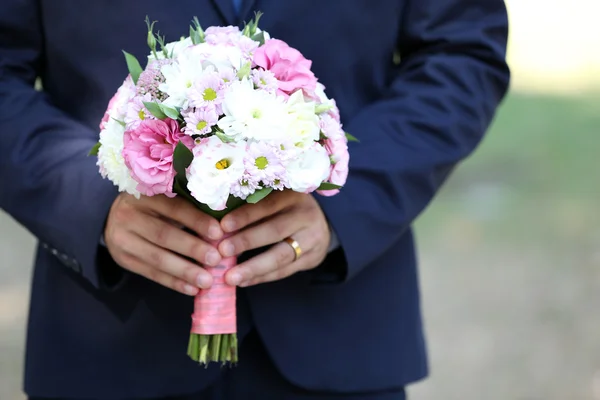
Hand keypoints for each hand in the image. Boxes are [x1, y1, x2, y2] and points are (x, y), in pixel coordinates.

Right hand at [104, 193, 224, 295]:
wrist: (115, 216)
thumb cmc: (154, 205)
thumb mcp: (166, 197)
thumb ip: (189, 207)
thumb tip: (224, 226)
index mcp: (144, 193)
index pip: (174, 208)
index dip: (197, 221)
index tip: (219, 233)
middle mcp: (129, 215)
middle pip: (164, 235)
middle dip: (192, 249)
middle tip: (216, 260)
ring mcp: (122, 239)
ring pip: (157, 258)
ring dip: (185, 271)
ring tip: (207, 281)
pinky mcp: (123, 259)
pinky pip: (151, 273)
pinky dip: (174, 283)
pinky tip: (192, 289)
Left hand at [218, 191, 330, 286]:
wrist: (321, 225)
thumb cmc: (286, 209)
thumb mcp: (276, 199)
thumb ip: (253, 207)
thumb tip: (217, 223)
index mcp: (293, 195)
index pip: (267, 205)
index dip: (245, 216)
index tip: (222, 226)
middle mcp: (306, 216)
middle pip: (275, 230)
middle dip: (246, 242)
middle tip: (221, 252)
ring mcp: (312, 239)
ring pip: (281, 256)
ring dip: (253, 268)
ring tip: (230, 277)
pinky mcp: (312, 258)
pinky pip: (284, 271)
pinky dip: (262, 277)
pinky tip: (243, 281)